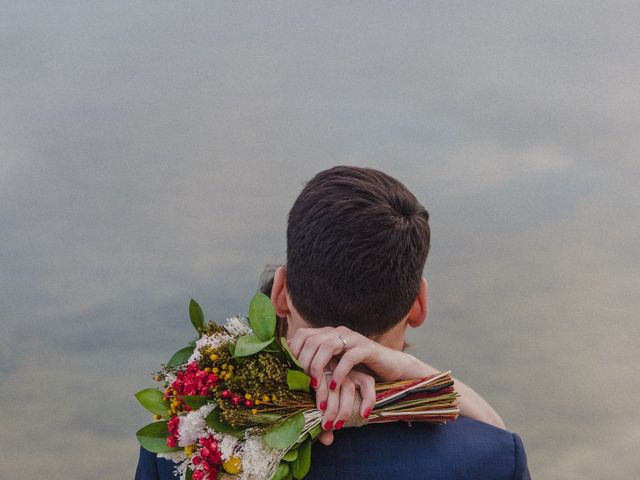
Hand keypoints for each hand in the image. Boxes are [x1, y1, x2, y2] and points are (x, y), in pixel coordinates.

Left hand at [289, 326, 417, 391]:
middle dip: (303, 362)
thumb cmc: (358, 369)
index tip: (288, 370)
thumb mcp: (334, 365)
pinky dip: (340, 371)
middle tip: (301, 382)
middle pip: (312, 340)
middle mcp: (338, 332)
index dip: (293, 350)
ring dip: (318, 366)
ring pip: (328, 346)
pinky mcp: (367, 348)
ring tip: (315, 384)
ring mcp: (353, 338)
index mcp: (328, 334)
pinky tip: (335, 384)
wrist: (389, 366)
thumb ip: (317, 364)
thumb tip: (290, 374)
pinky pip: (350, 356)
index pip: (302, 335)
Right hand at [315, 366, 374, 445]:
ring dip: (334, 408)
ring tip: (326, 423)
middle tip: (335, 426)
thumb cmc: (309, 392)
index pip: (366, 381)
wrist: (294, 372)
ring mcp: (328, 367)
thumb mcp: (321, 408)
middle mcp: (340, 369)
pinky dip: (322, 397)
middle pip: (350, 388)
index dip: (369, 398)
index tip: (365, 415)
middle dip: (345, 411)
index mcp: (349, 374)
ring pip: (338, 386)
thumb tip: (328, 441)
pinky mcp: (316, 367)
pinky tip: (319, 407)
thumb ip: (326, 423)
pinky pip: (322, 383)